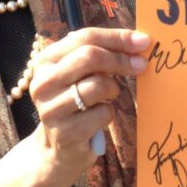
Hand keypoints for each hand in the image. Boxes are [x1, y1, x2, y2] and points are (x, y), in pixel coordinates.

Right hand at [29, 27, 148, 168]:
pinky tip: (98, 118)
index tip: (143, 41)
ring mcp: (51, 109)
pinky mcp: (65, 133)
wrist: (58, 149)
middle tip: (141, 65)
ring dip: (113, 90)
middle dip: (121, 60)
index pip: (84, 37)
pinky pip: (103, 113)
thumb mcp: (80, 75)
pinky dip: (108, 113)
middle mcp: (42, 82)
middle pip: (89, 57)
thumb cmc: (77, 103)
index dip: (116, 38)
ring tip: (107, 97)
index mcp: (46, 61)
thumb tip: (139, 42)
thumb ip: (101, 54)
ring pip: (98, 85)